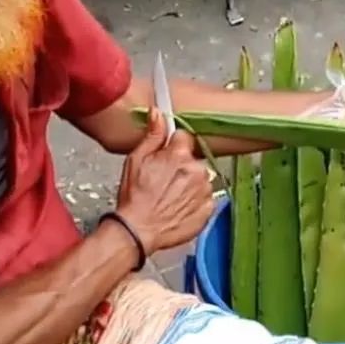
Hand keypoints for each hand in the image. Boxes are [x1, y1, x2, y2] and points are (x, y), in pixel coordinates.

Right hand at [113, 107, 214, 255]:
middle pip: (194, 159)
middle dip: (182, 166)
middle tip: (164, 180)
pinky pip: (206, 198)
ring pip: (201, 178)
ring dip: (190, 183)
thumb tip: (158, 113)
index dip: (173, 147)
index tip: (166, 156)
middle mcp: (197, 170)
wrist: (139, 230)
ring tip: (170, 195)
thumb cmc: (135, 197)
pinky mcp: (209, 209)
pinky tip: (178, 206)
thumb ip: (152, 134)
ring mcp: (205, 191)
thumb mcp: (136, 160)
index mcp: (179, 155)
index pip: (184, 137)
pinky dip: (195, 201)